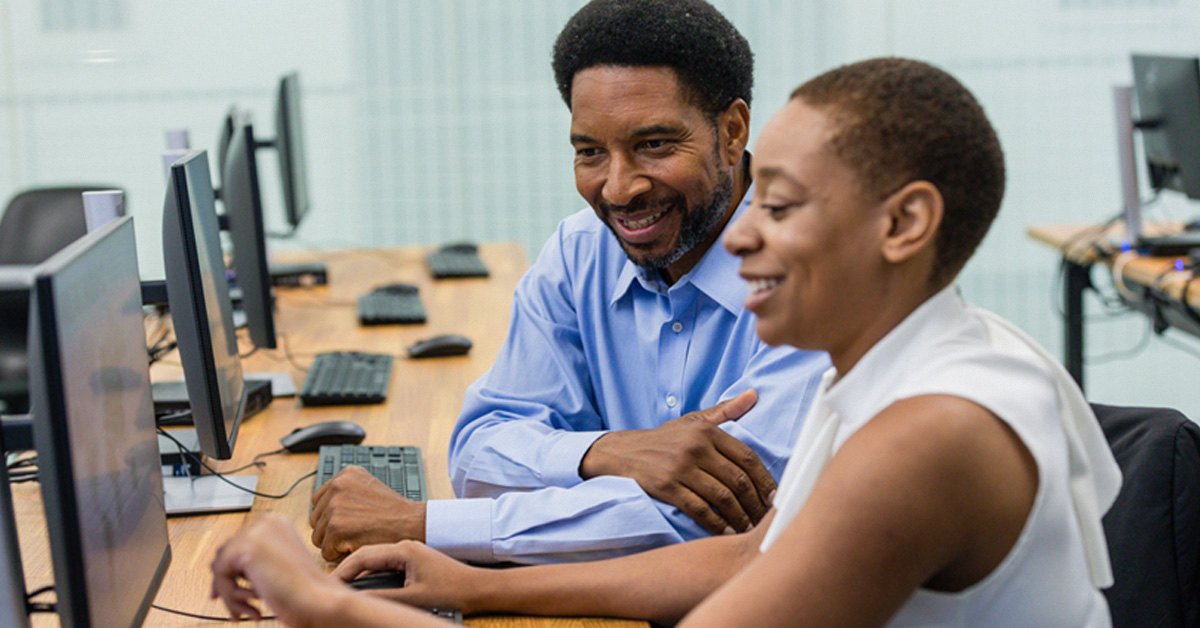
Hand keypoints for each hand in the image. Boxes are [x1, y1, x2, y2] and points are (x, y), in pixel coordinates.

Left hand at [210, 515, 347, 626]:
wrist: (319, 600)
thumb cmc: (305, 591)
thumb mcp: (275, 568)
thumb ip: (251, 562)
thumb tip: (218, 568)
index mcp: (277, 523)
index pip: (237, 544)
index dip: (229, 573)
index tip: (226, 593)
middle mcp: (266, 522)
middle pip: (224, 553)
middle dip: (226, 584)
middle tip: (234, 608)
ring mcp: (256, 531)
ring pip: (220, 565)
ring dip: (230, 593)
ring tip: (250, 609)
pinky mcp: (247, 547)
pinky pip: (220, 574)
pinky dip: (231, 596)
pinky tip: (253, 607)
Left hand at [311, 465, 426, 560]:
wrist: (412, 524)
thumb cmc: (394, 512)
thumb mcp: (369, 486)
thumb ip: (345, 491)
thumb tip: (323, 506)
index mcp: (345, 475)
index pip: (319, 501)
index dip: (332, 515)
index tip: (350, 520)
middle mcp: (337, 486)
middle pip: (316, 519)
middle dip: (331, 530)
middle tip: (355, 530)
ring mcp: (335, 506)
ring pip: (318, 536)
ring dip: (335, 543)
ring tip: (358, 537)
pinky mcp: (335, 528)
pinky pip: (325, 552)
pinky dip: (340, 556)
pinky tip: (358, 545)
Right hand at [332, 540, 487, 614]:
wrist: (478, 587)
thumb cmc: (453, 590)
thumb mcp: (413, 598)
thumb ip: (383, 599)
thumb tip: (358, 602)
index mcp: (403, 550)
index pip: (363, 556)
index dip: (342, 571)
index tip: (327, 584)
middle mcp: (404, 547)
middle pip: (366, 555)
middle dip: (346, 570)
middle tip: (328, 586)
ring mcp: (409, 553)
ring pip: (375, 560)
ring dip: (358, 573)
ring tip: (341, 588)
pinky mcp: (413, 561)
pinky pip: (385, 564)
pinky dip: (371, 574)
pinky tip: (364, 587)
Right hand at [579, 389, 773, 533]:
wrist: (622, 452)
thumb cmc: (664, 439)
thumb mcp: (693, 420)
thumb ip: (725, 411)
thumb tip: (754, 394)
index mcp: (707, 431)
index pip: (747, 457)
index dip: (765, 481)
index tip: (774, 498)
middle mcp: (695, 447)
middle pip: (738, 480)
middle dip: (755, 504)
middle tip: (764, 520)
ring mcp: (680, 468)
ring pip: (722, 498)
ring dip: (740, 518)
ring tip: (749, 529)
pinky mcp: (666, 487)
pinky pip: (699, 510)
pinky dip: (717, 524)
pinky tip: (726, 532)